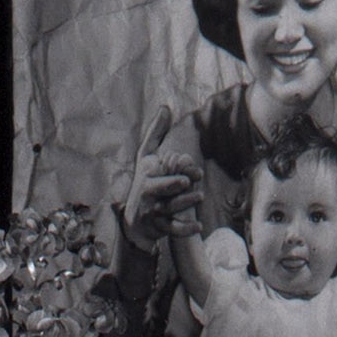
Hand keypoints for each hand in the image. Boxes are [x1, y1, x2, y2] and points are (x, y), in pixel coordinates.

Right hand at [121, 106, 206, 250]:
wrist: (136, 220)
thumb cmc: (146, 182)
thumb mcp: (146, 157)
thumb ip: (156, 133)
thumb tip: (165, 106)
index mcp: (147, 174)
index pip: (161, 171)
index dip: (176, 170)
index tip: (189, 169)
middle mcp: (148, 192)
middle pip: (162, 188)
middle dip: (174, 185)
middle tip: (188, 182)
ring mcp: (153, 211)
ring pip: (169, 208)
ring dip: (185, 203)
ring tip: (200, 196)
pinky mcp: (159, 227)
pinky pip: (172, 229)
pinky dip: (185, 229)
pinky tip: (199, 226)